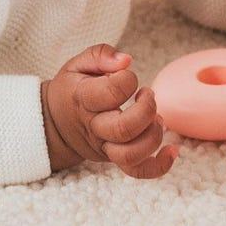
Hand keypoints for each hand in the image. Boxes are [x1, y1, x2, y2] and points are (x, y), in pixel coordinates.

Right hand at [41, 44, 178, 178]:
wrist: (53, 124)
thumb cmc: (71, 89)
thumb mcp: (77, 64)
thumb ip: (100, 55)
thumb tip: (126, 61)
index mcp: (83, 99)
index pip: (112, 92)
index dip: (128, 80)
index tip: (127, 75)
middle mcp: (93, 126)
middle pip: (124, 129)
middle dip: (147, 109)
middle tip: (147, 95)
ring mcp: (103, 146)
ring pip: (131, 154)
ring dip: (153, 135)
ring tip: (156, 118)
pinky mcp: (113, 157)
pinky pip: (136, 171)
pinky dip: (159, 166)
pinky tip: (172, 151)